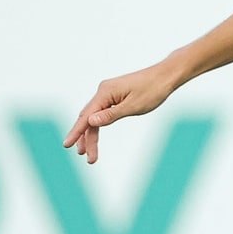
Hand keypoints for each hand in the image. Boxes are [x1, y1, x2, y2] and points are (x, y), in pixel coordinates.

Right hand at [62, 63, 177, 163]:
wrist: (166, 76)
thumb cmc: (152, 90)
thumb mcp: (133, 106)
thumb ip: (111, 115)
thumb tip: (90, 122)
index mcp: (105, 92)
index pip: (86, 116)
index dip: (76, 132)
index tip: (66, 145)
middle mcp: (103, 91)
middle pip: (89, 118)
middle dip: (86, 138)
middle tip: (86, 157)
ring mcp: (109, 93)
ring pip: (95, 116)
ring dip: (91, 134)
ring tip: (88, 153)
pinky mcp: (115, 95)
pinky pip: (102, 112)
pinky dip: (99, 125)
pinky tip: (95, 136)